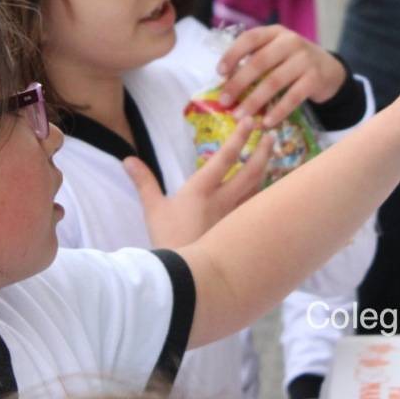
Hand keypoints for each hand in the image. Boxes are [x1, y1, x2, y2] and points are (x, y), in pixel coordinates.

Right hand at [125, 124, 273, 247]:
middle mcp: (223, 201)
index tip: (250, 121)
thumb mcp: (153, 210)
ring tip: (272, 158)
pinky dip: (265, 197)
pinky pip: (257, 210)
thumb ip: (144, 182)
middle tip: (270, 136)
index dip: (239, 136)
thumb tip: (128, 159)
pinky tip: (269, 193)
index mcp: (201, 190)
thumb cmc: (167, 241)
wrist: (185, 278)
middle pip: (251, 171)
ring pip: (259, 190)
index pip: (225, 157)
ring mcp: (235, 218)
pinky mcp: (241, 234)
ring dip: (267, 172)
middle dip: (263, 151)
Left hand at [215, 25, 347, 129]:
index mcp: (275, 32)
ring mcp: (304, 59)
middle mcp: (290, 41)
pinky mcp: (315, 78)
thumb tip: (226, 82)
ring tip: (240, 116)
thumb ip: (255, 60)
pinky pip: (292, 97)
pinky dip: (278, 111)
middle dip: (238, 83)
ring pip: (273, 81)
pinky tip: (266, 122)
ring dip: (254, 101)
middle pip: (259, 62)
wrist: (329, 70)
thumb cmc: (293, 62)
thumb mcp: (276, 52)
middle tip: (224, 101)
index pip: (250, 38)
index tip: (219, 73)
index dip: (232, 54)